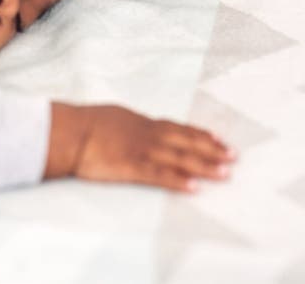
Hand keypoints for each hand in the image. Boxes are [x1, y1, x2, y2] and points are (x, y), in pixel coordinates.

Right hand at [45, 103, 236, 192]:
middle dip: (212, 149)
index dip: (200, 134)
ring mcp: (142, 150)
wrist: (71, 131)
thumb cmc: (86, 123)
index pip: (179, 128)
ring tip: (225, 173)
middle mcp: (148, 134)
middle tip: (234, 155)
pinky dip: (179, 181)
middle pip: (186, 141)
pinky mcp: (132, 167)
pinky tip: (194, 187)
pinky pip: (160, 175)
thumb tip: (133, 125)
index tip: (219, 139)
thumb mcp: (113, 116)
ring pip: (180, 158)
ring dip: (204, 165)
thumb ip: (128, 123)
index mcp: (143, 122)